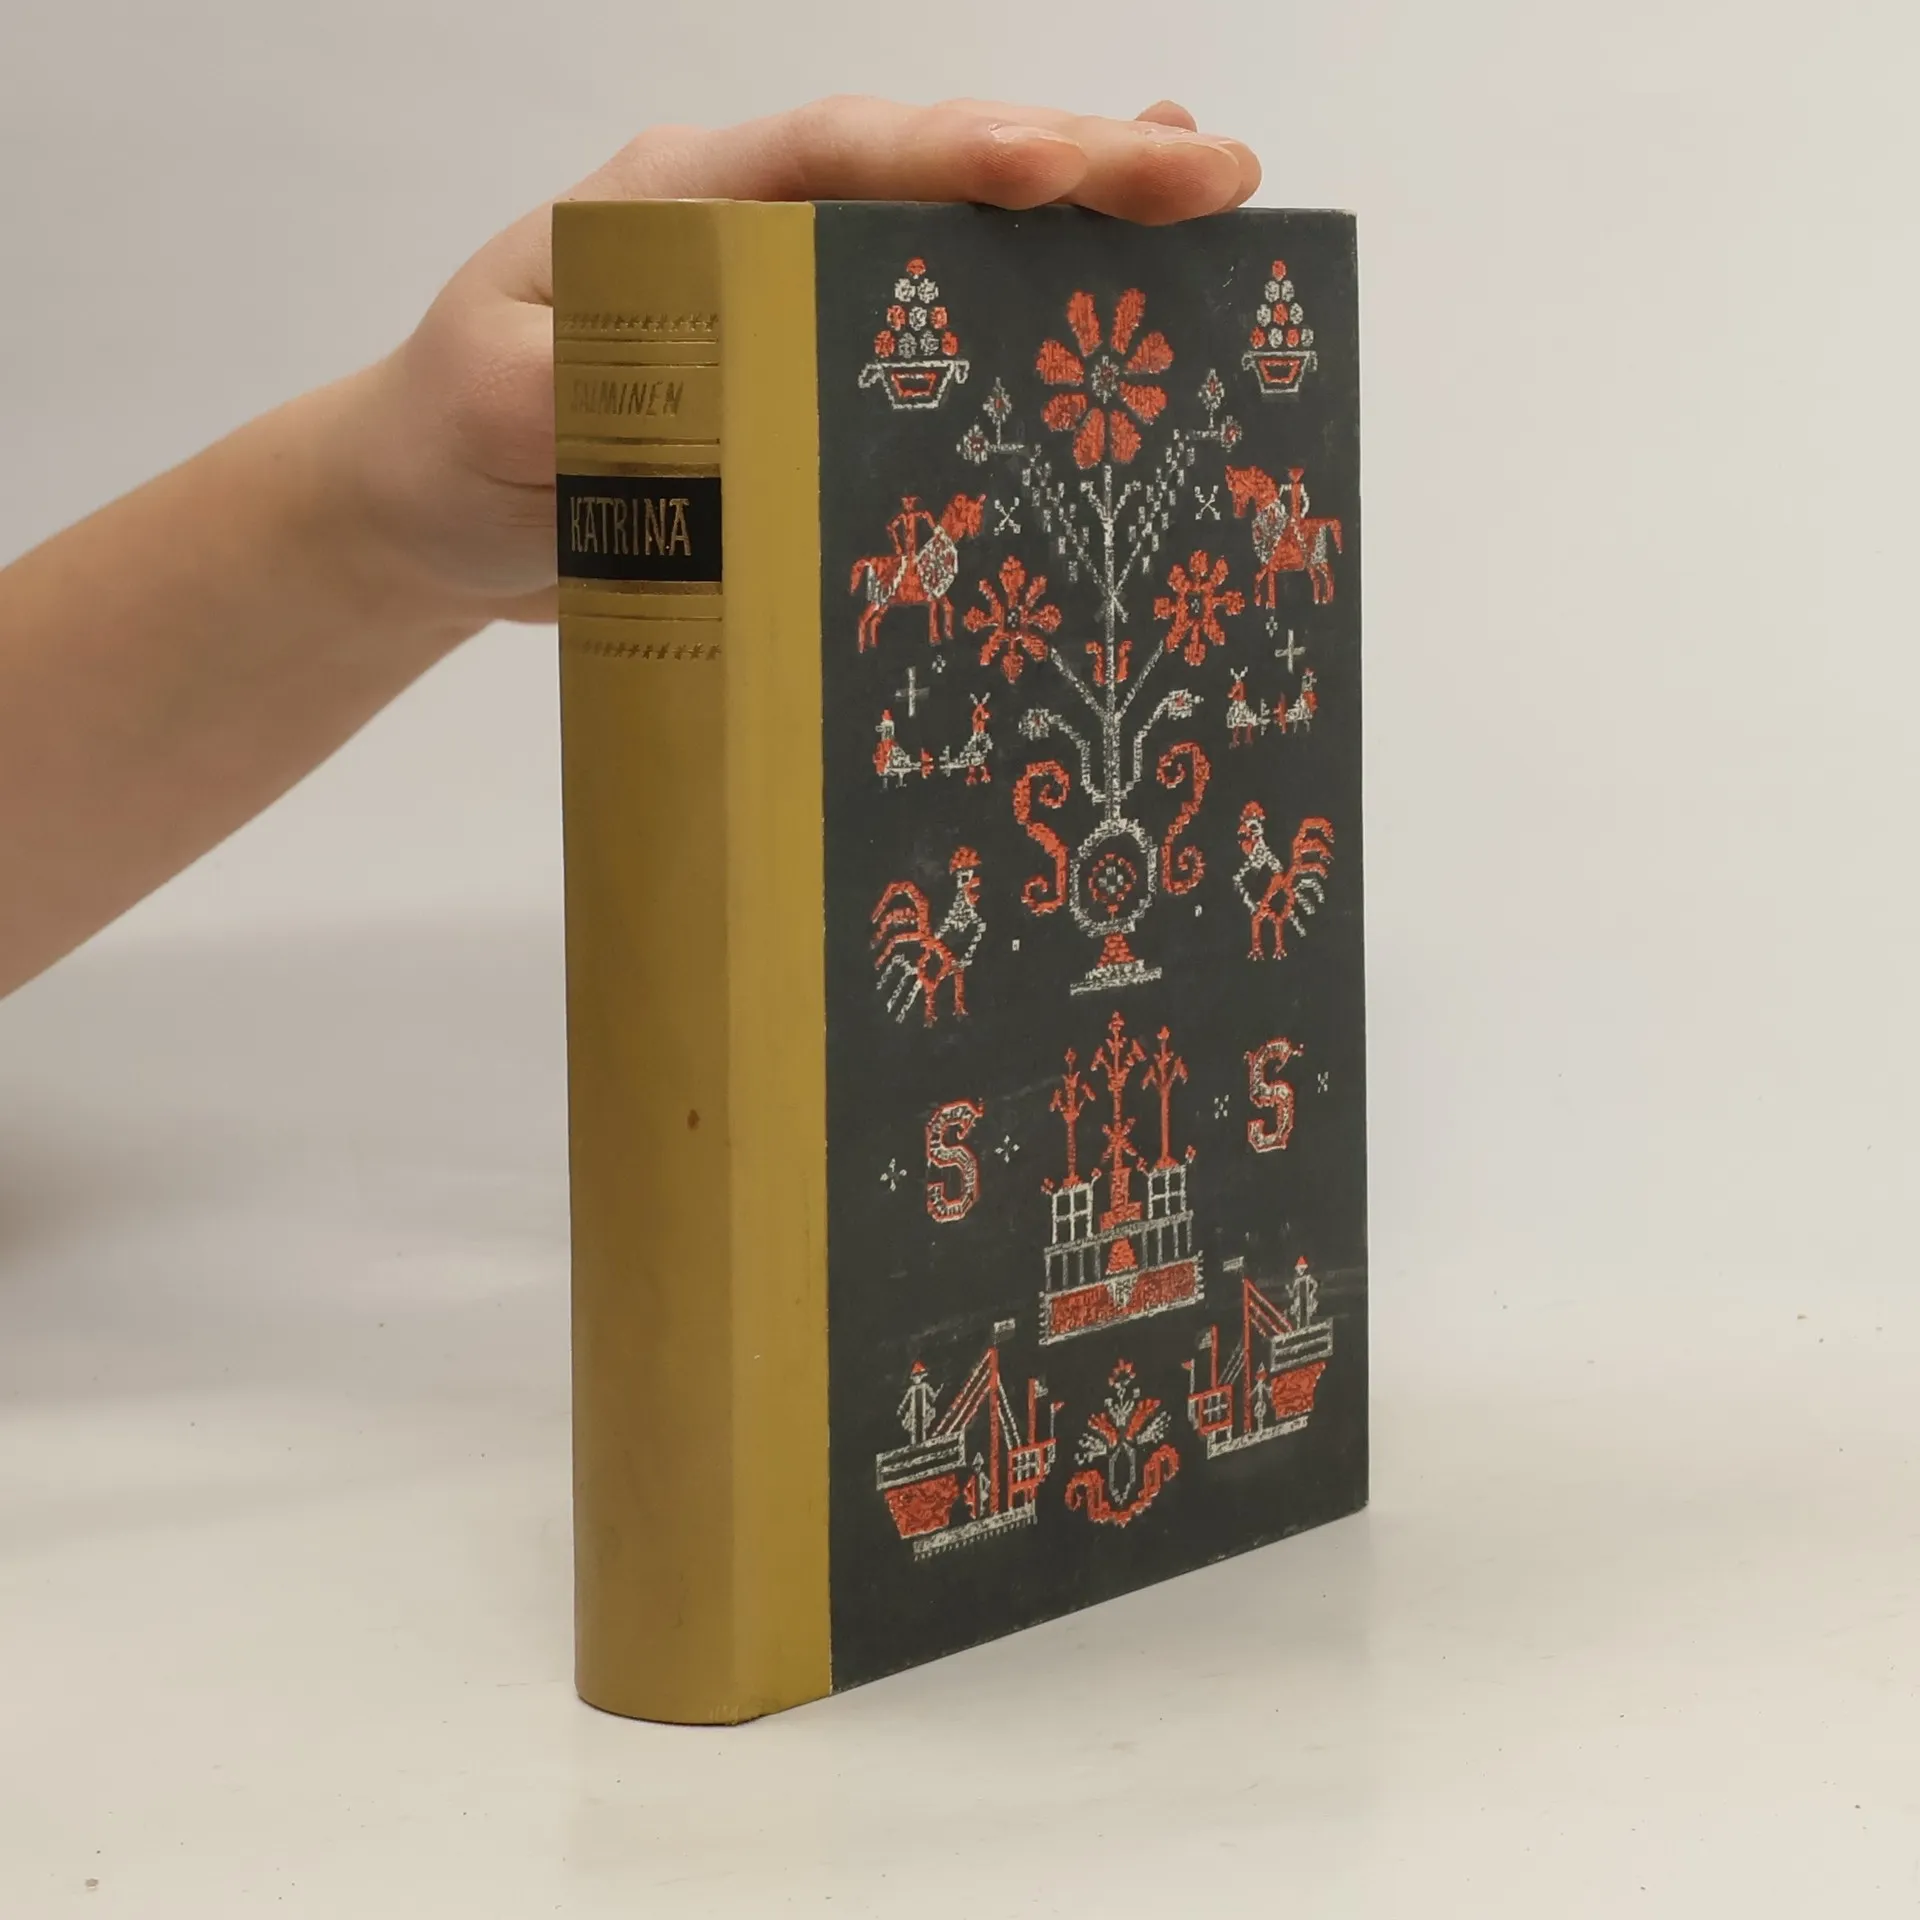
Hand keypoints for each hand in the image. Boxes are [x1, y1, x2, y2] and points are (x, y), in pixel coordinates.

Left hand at [351, 97, 1261, 626]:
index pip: (828, 157)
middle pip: (923, 175)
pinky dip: (1025, 312)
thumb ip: (592, 394)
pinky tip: (1107, 306)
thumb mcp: (493, 412)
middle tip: (1212, 178)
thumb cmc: (449, 443)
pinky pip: (932, 332)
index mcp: (677, 205)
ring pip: (948, 240)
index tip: (1058, 167)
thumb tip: (722, 408)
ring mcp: (789, 300)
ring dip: (1076, 223)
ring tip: (1206, 206)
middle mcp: (751, 230)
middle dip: (1070, 167)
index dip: (948, 159)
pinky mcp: (810, 378)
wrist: (434, 510)